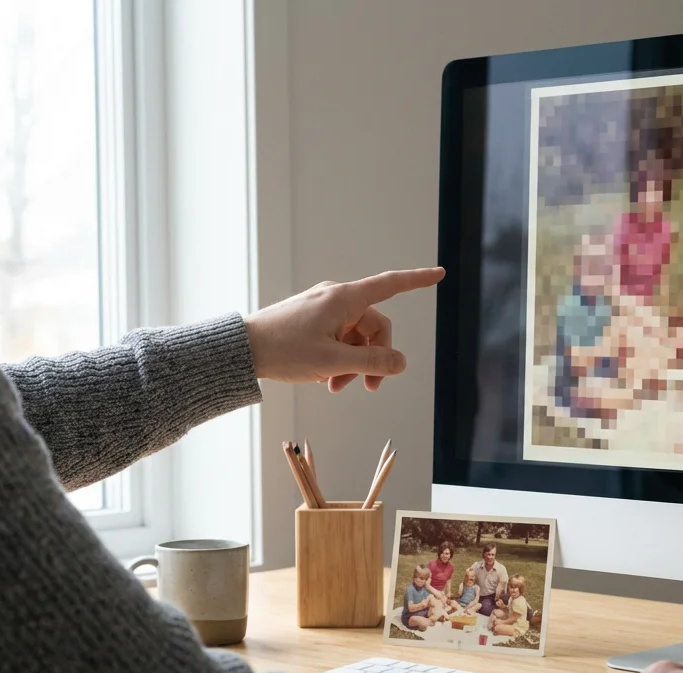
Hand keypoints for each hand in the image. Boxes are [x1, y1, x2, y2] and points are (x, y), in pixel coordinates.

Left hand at [244, 267, 444, 391]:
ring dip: (354, 362)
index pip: (391, 285)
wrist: (242, 351)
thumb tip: (401, 362)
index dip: (418, 280)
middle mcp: (336, 297)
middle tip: (366, 388)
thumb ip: (372, 362)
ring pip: (356, 336)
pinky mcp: (312, 318)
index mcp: (344, 299)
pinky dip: (339, 357)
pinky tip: (324, 376)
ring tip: (336, 387)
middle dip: (374, 357)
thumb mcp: (333, 362)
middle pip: (374, 326)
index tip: (440, 273)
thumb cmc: (284, 351)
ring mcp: (323, 307)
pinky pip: (339, 336)